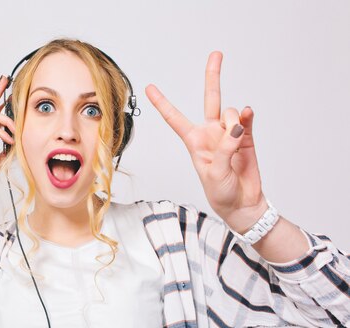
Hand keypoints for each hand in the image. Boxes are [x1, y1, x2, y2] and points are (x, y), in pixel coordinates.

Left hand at [145, 51, 267, 229]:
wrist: (242, 204)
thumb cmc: (220, 193)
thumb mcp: (214, 174)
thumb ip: (224, 150)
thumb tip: (236, 129)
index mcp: (194, 141)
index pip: (174, 118)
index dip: (162, 103)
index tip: (149, 88)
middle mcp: (211, 132)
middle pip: (211, 97)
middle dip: (213, 75)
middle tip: (216, 54)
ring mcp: (229, 133)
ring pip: (231, 111)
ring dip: (234, 120)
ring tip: (235, 141)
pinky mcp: (247, 137)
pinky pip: (247, 119)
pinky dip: (247, 117)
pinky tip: (248, 116)